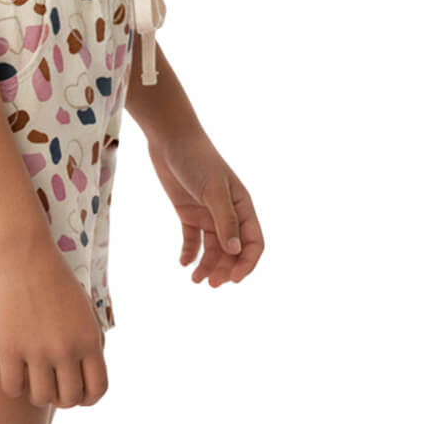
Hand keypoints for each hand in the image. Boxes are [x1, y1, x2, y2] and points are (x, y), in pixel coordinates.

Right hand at [0, 230, 108, 408]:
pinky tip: (12, 370)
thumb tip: (89, 371)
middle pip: (70, 399)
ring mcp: (38, 350)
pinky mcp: (9, 347)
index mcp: (89, 338)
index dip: (88, 397)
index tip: (76, 390)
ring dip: (37, 393)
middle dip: (61, 396)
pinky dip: (13, 387)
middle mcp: (67, 348)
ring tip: (31, 376)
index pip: (98, 389)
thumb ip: (90, 339)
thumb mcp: (84, 307)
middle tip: (50, 381)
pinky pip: (13, 389)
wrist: (22, 249)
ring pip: (41, 398)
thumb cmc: (53, 274)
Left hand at [147, 129, 263, 285]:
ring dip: (207, 266)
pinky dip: (190, 253)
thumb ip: (225, 221)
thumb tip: (236, 252)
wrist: (170, 139)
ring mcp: (207, 214)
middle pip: (232, 251)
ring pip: (212, 249)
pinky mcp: (188, 213)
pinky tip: (183, 263)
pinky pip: (192, 240)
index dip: (247, 263)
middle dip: (224, 269)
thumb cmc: (196, 159)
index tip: (234, 279)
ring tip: (195, 280)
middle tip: (210, 284)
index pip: (253, 243)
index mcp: (242, 206)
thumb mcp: (213, 190)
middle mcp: (227, 213)